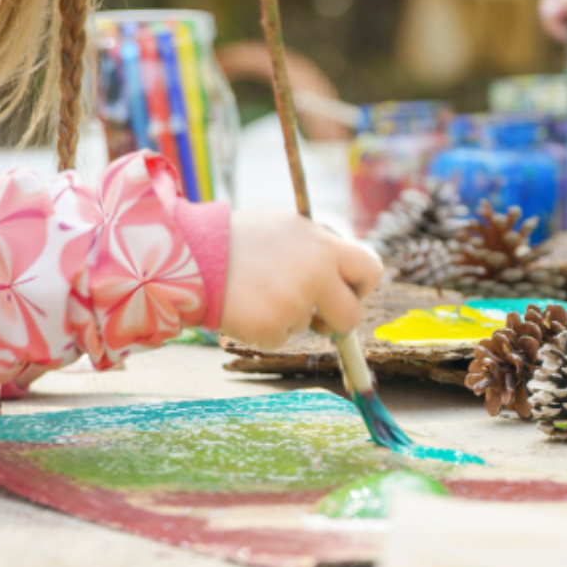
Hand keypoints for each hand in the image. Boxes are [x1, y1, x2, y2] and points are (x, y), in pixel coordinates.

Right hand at [219, 210, 382, 348]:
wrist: (196, 254)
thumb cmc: (241, 239)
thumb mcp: (287, 228)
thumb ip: (318, 249)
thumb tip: (342, 277)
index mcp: (323, 244)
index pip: (371, 269)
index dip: (361, 287)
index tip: (347, 293)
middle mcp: (316, 272)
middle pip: (351, 314)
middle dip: (337, 321)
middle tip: (318, 317)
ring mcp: (295, 302)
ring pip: (308, 326)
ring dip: (289, 317)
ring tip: (258, 292)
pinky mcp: (272, 327)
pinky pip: (281, 338)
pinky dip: (265, 329)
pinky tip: (246, 306)